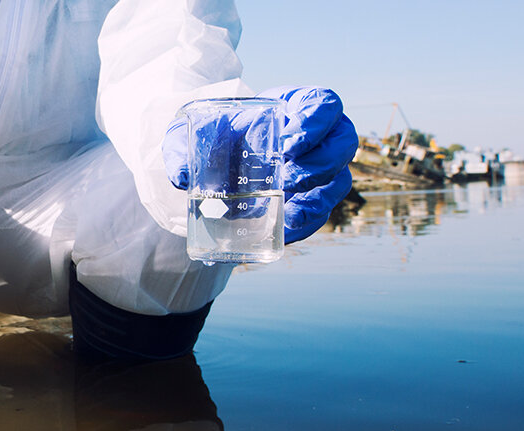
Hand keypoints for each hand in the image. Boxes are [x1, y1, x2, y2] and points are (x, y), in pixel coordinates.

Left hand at [163, 86, 357, 242]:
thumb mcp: (195, 130)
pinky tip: (285, 231)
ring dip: (317, 198)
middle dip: (320, 164)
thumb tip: (180, 176)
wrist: (216, 159)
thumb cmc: (217, 133)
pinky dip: (306, 223)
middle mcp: (320, 137)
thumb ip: (183, 144)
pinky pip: (321, 214)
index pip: (326, 105)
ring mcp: (321, 171)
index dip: (317, 123)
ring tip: (289, 211)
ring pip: (338, 183)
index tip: (290, 142)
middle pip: (343, 146)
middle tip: (287, 177)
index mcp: (299, 107)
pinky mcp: (311, 201)